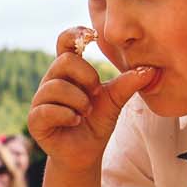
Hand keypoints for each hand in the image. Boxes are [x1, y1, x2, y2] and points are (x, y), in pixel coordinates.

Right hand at [26, 27, 156, 172]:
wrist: (86, 153)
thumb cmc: (97, 122)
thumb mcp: (115, 100)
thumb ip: (128, 83)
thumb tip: (151, 69)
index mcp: (69, 71)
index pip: (65, 41)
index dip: (75, 33)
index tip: (92, 36)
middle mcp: (51, 81)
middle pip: (64, 61)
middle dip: (86, 77)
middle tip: (96, 94)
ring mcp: (41, 100)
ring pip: (56, 87)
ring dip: (79, 101)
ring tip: (86, 113)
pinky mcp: (35, 120)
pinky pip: (47, 109)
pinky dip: (67, 115)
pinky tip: (76, 121)